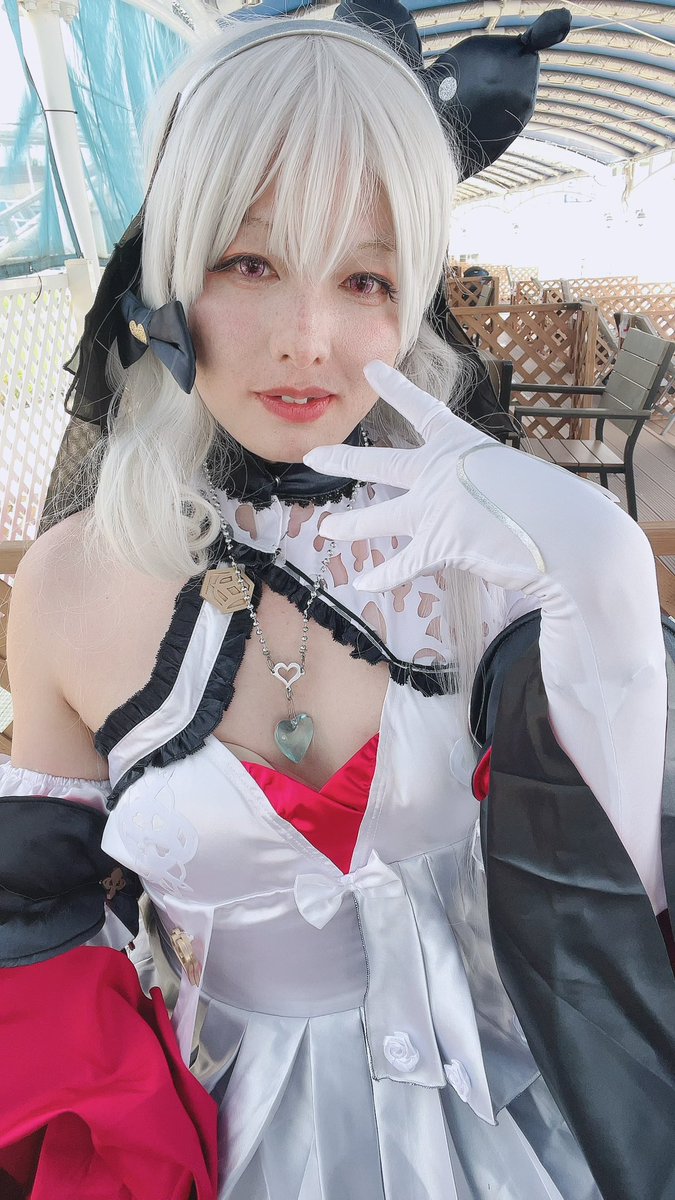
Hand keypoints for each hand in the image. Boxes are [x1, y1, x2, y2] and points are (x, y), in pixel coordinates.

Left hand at [304, 360, 543, 592]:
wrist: (569, 537)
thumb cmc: (559, 508)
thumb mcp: (518, 478)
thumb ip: (490, 485)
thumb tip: (490, 501)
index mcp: (464, 447)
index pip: (422, 411)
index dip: (396, 389)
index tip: (372, 369)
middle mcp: (441, 473)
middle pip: (381, 464)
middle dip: (344, 460)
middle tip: (314, 455)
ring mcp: (435, 509)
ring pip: (380, 518)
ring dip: (350, 525)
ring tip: (325, 529)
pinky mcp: (439, 545)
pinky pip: (402, 563)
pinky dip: (383, 575)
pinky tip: (362, 582)